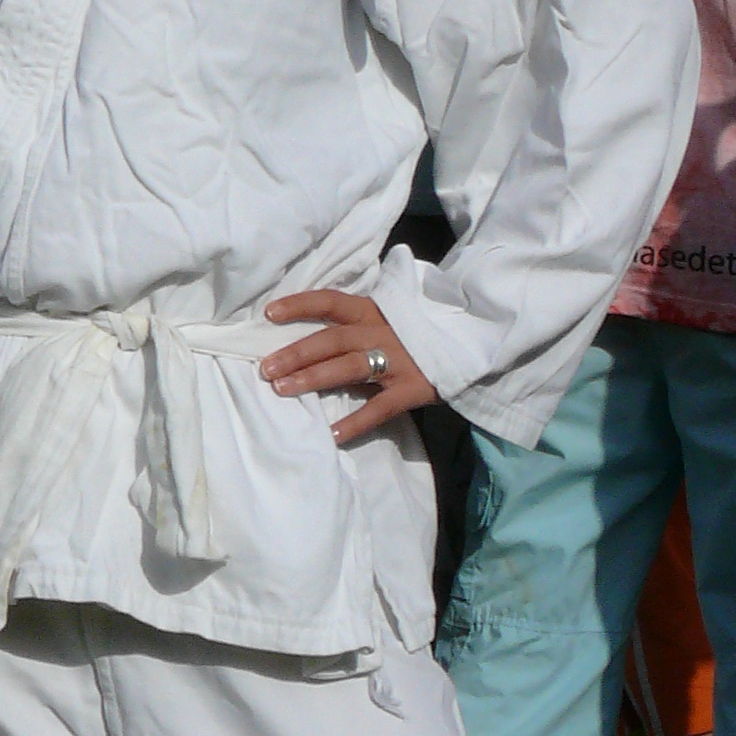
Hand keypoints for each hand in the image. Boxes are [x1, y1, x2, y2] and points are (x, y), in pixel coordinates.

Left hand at [260, 290, 436, 443]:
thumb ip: (352, 324)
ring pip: (349, 368)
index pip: (330, 301)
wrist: (470, 341)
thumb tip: (302, 338)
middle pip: (331, 340)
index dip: (300, 304)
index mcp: (372, 310)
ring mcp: (398, 360)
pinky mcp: (413, 388)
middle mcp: (381, 332)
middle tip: (266, 369)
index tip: (269, 313)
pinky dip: (355, 422)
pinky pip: (380, 408)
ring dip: (314, 379)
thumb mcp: (386, 316)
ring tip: (283, 390)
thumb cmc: (415, 331)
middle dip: (296, 353)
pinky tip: (332, 434)